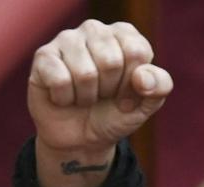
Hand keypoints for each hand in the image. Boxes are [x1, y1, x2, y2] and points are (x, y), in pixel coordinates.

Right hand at [28, 19, 172, 153]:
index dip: (135, 84)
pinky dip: (66, 99)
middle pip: (111, 61)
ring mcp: (67, 40)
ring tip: (85, 97)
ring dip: (88, 97)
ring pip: (85, 73)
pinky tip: (65, 96)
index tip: (128, 94)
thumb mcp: (146, 105)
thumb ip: (159, 87)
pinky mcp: (43, 57)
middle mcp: (95, 30)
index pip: (137, 51)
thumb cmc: (116, 114)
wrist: (83, 139)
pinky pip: (60, 80)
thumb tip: (142, 77)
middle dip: (111, 91)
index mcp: (125, 35)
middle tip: (104, 96)